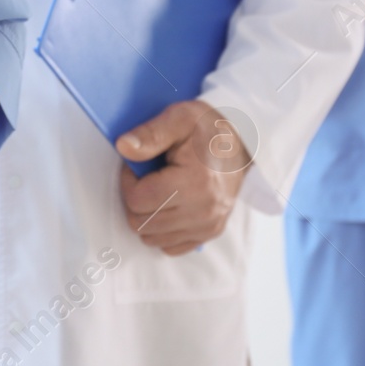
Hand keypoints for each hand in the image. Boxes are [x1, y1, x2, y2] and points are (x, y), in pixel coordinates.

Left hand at [116, 101, 250, 255]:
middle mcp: (204, 211)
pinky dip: (162, 230)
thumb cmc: (206, 129)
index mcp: (194, 182)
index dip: (128, 181)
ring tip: (158, 190)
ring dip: (146, 216)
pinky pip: (169, 247)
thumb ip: (150, 134)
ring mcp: (208, 225)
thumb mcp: (178, 118)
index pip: (138, 199)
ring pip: (151, 238)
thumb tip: (123, 147)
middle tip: (146, 178)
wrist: (242, 143)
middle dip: (135, 200)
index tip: (138, 166)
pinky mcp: (210, 233)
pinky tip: (168, 206)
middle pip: (141, 222)